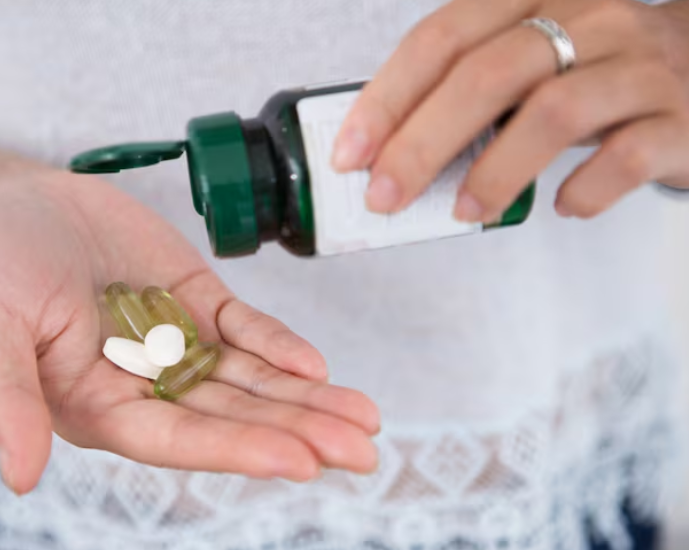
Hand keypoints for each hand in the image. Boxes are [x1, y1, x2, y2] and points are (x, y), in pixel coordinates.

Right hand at [0, 168, 379, 494]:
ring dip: (307, 399)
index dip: (235, 449)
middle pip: (231, 416)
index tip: (298, 461)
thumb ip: (8, 398)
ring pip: (251, 379)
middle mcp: (146, 386)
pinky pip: (245, 329)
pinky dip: (278, 345)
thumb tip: (20, 478)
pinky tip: (316, 365)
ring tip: (366, 420)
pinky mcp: (197, 302)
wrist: (19, 201)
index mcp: (99, 407)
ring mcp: (177, 343)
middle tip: (363, 452)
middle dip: (297, 433)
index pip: (176, 438)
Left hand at [332, 0, 688, 219]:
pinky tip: (561, 206)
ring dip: (494, 173)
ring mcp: (638, 65)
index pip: (443, 37)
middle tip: (385, 198)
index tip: (349, 153)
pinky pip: (626, 157)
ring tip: (465, 211)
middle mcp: (588, 18)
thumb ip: (472, 93)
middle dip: (421, 144)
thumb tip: (392, 155)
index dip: (388, 98)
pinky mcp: (678, 116)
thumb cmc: (593, 72)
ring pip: (552, 112)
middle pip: (486, 76)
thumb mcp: (532, 61)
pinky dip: (583, 191)